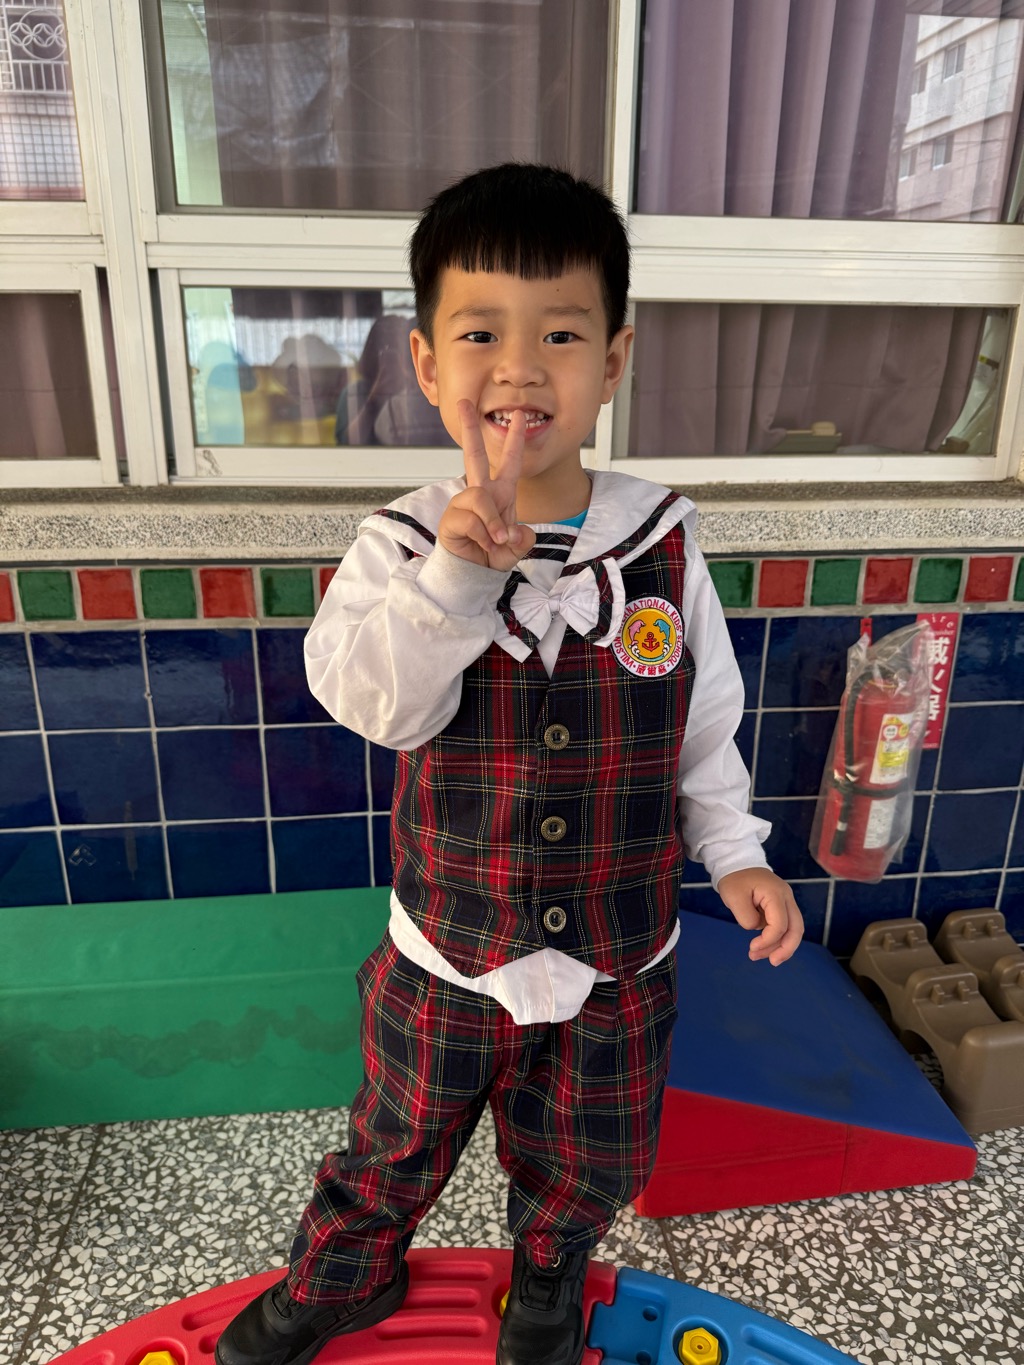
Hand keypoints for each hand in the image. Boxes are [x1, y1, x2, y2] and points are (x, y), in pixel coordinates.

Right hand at [437, 402, 536, 570]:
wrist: (474, 575)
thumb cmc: (493, 556)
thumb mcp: (516, 548)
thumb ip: (522, 540)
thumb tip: (512, 532)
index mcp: (501, 494)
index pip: (509, 462)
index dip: (515, 440)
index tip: (519, 416)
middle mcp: (480, 493)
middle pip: (473, 455)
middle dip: (469, 428)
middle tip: (464, 403)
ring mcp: (463, 503)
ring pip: (479, 497)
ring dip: (492, 522)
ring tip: (496, 541)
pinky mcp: (451, 517)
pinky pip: (470, 519)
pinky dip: (481, 535)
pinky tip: (481, 545)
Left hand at [716, 868, 803, 965]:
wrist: (737, 864)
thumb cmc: (735, 879)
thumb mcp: (733, 897)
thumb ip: (746, 917)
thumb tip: (757, 929)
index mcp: (776, 893)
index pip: (780, 924)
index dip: (768, 940)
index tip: (752, 948)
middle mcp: (787, 897)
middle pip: (796, 929)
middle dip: (786, 949)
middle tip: (772, 962)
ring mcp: (787, 901)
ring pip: (793, 929)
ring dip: (780, 946)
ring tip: (759, 956)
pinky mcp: (782, 907)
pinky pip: (786, 926)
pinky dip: (778, 938)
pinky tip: (765, 948)